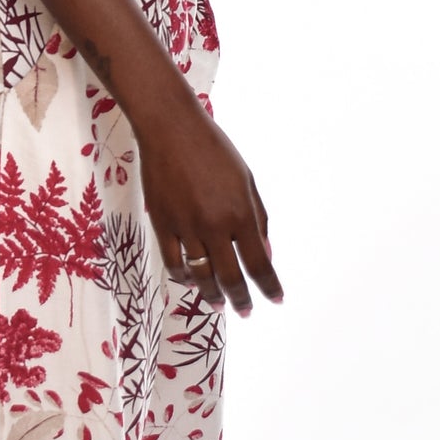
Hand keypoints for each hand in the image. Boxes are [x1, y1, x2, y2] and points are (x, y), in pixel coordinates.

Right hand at [136, 95, 282, 316]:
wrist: (171, 129)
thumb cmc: (215, 150)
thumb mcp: (247, 181)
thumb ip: (258, 220)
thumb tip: (265, 254)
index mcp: (241, 213)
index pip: (260, 263)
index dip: (269, 286)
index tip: (276, 300)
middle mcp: (215, 226)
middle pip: (231, 277)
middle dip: (241, 299)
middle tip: (245, 311)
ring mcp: (187, 227)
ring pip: (201, 275)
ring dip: (212, 295)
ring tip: (219, 304)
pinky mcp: (162, 224)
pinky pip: (174, 262)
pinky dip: (184, 277)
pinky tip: (191, 281)